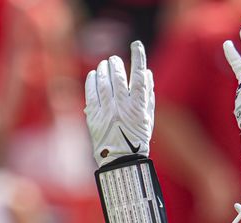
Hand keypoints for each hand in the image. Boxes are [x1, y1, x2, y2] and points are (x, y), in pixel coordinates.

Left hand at [84, 40, 153, 167]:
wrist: (120, 160)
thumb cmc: (136, 138)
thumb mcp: (148, 118)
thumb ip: (148, 95)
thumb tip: (147, 73)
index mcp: (138, 106)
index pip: (139, 76)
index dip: (138, 57)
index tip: (136, 45)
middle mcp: (122, 107)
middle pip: (118, 76)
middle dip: (116, 63)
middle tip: (114, 60)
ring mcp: (107, 111)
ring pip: (103, 82)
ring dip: (104, 69)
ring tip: (104, 64)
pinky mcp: (94, 116)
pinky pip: (91, 92)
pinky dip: (92, 80)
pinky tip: (94, 74)